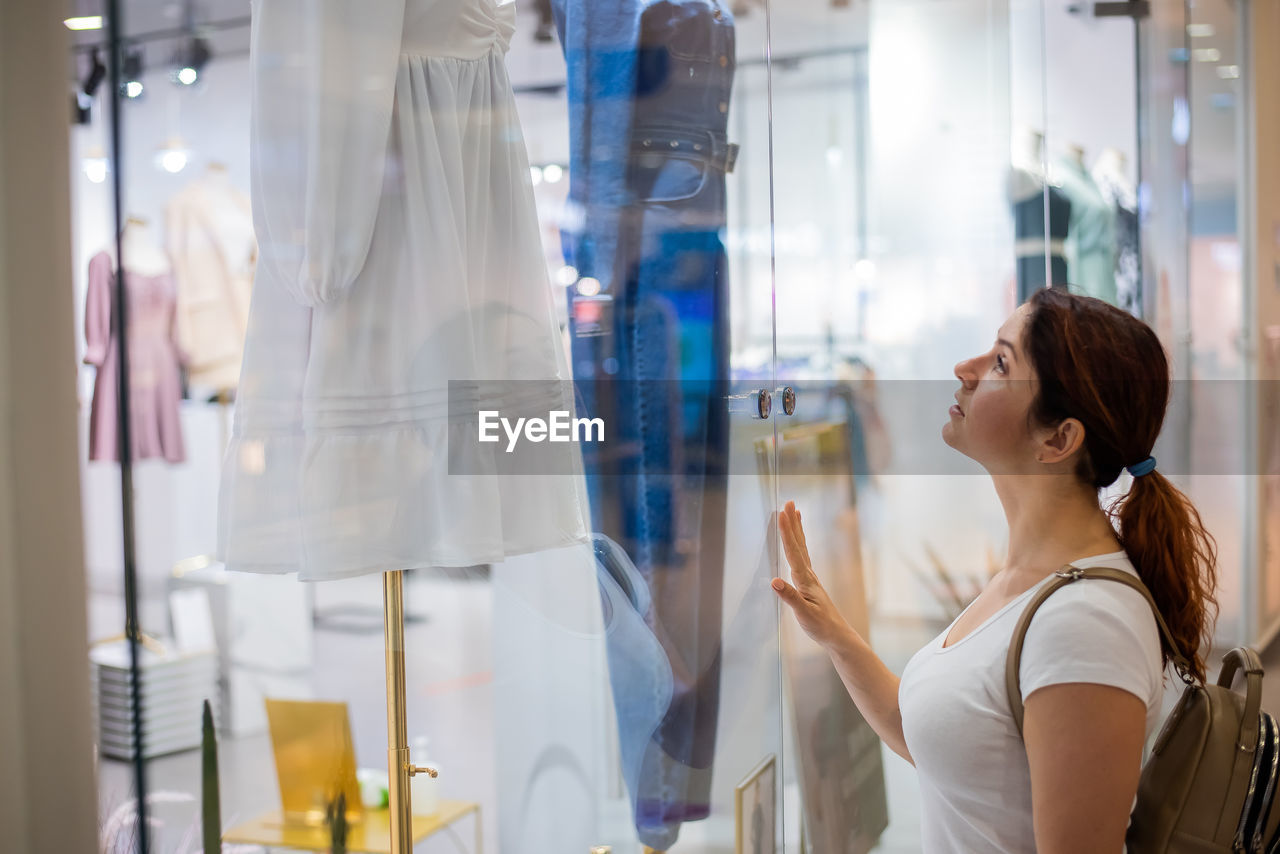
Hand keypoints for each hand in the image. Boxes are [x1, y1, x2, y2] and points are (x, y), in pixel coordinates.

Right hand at [771, 501, 851, 650]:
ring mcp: (810, 578)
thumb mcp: (803, 613)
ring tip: (795, 513)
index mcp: (805, 579)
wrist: (836, 635)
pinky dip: (798, 545)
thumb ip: (789, 597)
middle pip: (798, 543)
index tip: (781, 513)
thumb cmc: (820, 625)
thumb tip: (774, 581)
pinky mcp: (809, 583)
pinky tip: (796, 544)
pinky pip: (801, 557)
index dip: (786, 532)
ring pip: (801, 548)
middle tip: (789, 503)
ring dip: (797, 530)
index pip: (793, 551)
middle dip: (793, 523)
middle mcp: (808, 574)